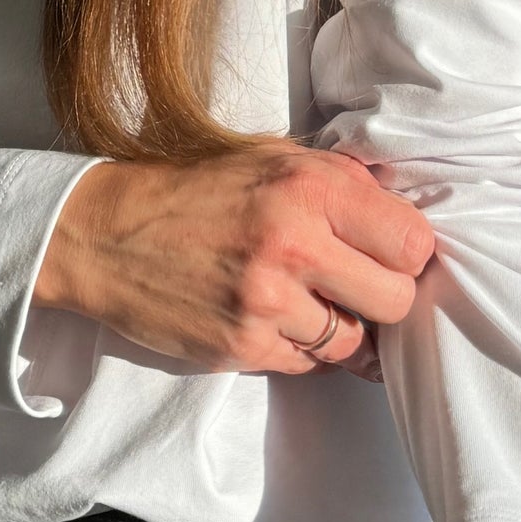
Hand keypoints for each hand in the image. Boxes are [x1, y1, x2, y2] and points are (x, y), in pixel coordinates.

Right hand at [36, 143, 434, 377]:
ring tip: (308, 300)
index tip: (387, 253)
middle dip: (383, 297)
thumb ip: (342, 182)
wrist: (107, 233)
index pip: (413, 241)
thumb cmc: (199, 190)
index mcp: (310, 186)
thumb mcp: (274, 157)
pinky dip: (301, 346)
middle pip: (397, 299)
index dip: (407, 253)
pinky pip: (309, 364)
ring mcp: (267, 301)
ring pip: (356, 342)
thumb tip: (407, 213)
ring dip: (341, 327)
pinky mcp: (242, 346)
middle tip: (356, 285)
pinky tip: (273, 317)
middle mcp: (295, 243)